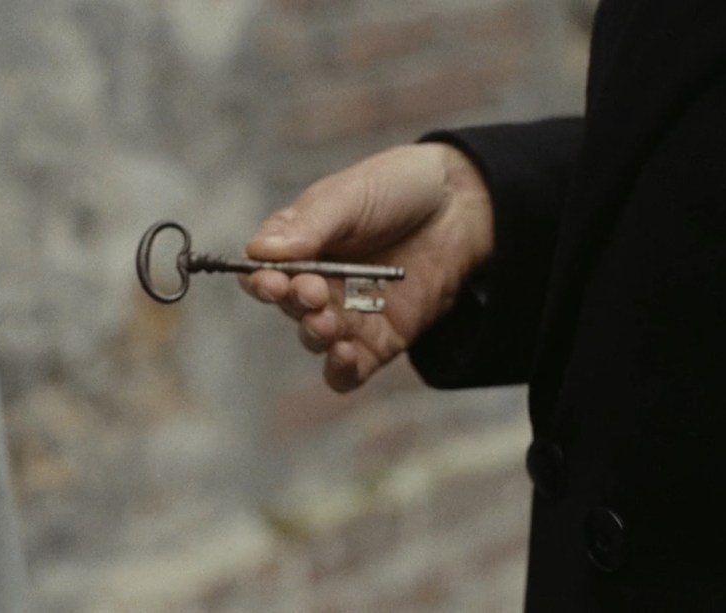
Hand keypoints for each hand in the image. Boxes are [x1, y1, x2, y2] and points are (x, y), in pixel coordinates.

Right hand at [242, 143, 493, 391]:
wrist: (465, 205)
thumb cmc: (399, 188)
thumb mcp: (350, 197)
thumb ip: (309, 226)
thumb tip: (260, 252)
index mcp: (301, 246)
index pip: (265, 272)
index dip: (262, 282)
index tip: (272, 281)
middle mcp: (319, 284)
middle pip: (290, 307)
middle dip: (296, 304)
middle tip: (313, 292)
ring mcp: (349, 314)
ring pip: (315, 339)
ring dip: (315, 334)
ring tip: (329, 322)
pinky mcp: (380, 340)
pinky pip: (350, 370)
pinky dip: (340, 370)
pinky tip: (344, 356)